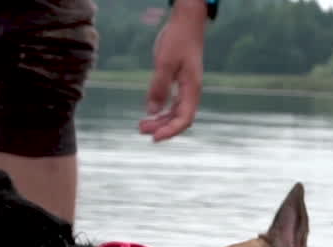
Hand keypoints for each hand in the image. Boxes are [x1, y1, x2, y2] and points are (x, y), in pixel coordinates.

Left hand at [139, 1, 207, 141]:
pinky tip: (150, 111)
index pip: (184, 119)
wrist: (187, 22)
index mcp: (192, 88)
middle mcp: (191, 91)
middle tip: (141, 129)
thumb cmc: (178, 39)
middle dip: (162, 127)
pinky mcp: (180, 82)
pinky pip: (173, 103)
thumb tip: (151, 111)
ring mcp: (187, 87)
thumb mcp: (165, 63)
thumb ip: (159, 87)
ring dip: (160, 120)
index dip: (170, 131)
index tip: (154, 138)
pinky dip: (162, 110)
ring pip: (175, 112)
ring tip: (142, 125)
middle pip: (179, 118)